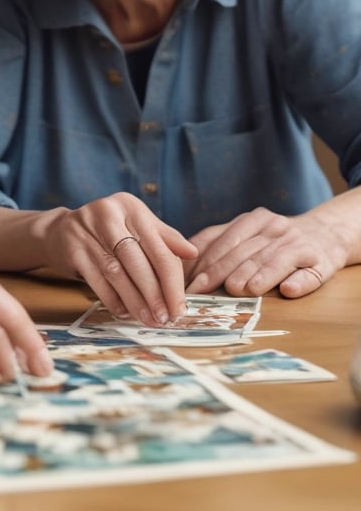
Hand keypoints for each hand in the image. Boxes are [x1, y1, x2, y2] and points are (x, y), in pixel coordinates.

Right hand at [38, 193, 196, 325]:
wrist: (61, 231)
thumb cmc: (108, 231)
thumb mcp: (136, 225)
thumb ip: (164, 238)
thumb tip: (193, 253)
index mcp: (130, 207)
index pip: (158, 248)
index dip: (172, 281)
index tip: (180, 306)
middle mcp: (108, 214)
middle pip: (137, 261)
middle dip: (154, 294)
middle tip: (166, 318)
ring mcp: (86, 231)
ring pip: (116, 273)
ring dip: (135, 301)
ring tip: (149, 320)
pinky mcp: (72, 249)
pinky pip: (96, 280)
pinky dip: (113, 300)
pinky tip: (124, 312)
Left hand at [185, 205, 350, 297]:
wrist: (327, 232)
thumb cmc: (276, 239)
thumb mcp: (249, 232)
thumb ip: (220, 241)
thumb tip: (184, 262)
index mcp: (254, 219)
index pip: (225, 239)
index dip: (205, 260)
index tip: (189, 282)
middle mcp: (275, 227)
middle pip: (245, 251)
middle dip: (221, 271)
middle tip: (204, 289)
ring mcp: (298, 243)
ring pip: (274, 260)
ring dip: (256, 275)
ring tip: (240, 289)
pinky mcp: (320, 260)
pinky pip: (309, 273)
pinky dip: (299, 282)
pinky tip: (288, 290)